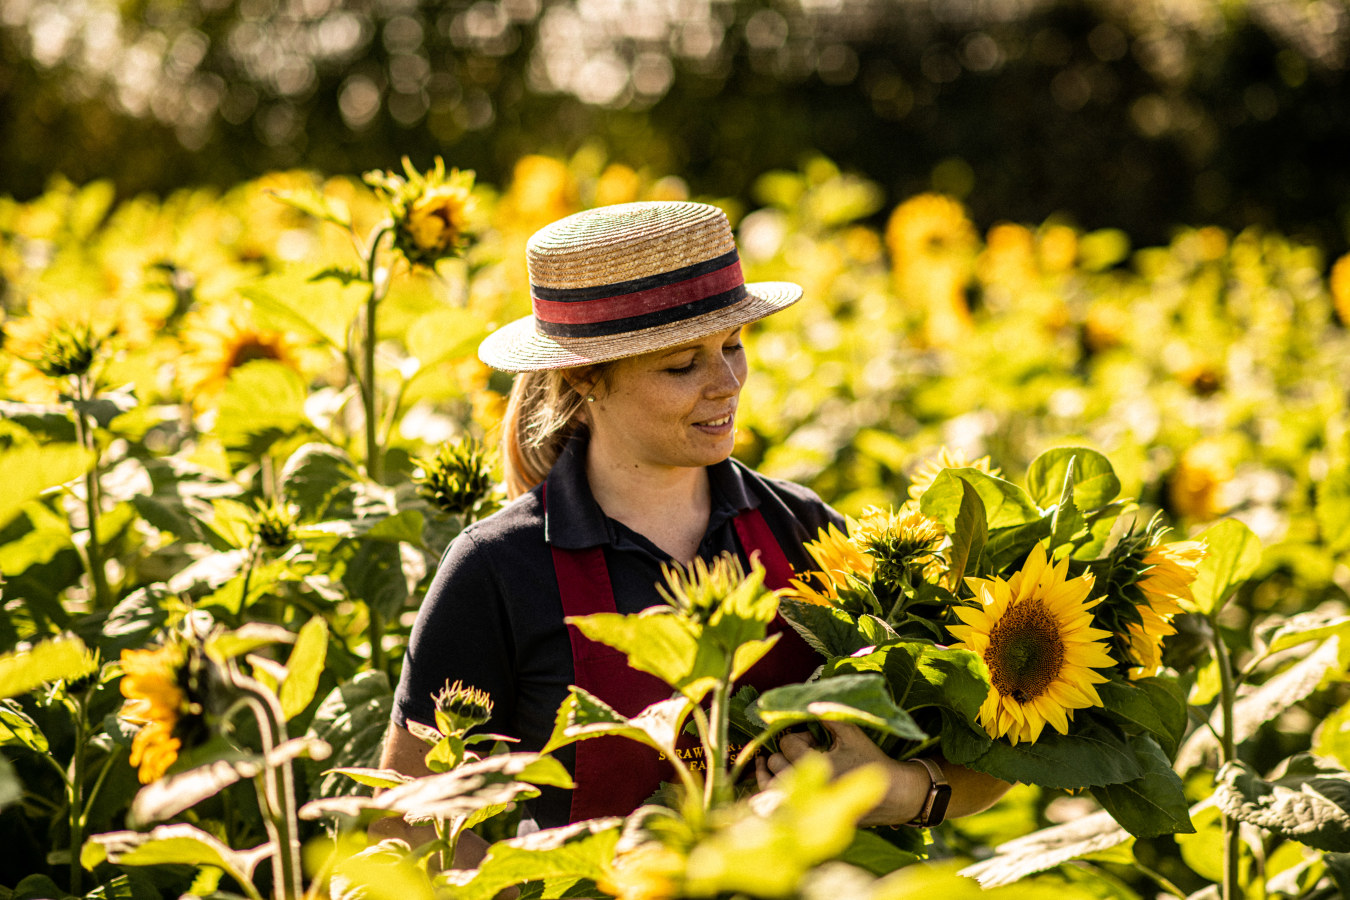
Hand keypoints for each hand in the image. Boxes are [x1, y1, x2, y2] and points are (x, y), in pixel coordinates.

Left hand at [754, 722, 930, 826]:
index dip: (799, 736)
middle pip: (776, 762)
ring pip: (769, 784)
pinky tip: (766, 777)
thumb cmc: (870, 760)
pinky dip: (766, 790)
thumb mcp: (851, 732)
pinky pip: (772, 806)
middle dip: (786, 751)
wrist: (891, 795)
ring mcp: (804, 804)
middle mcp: (806, 786)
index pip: (788, 743)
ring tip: (772, 761)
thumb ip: (827, 715)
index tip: (814, 739)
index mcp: (817, 764)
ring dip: (770, 769)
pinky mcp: (804, 817)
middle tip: (804, 750)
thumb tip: (805, 703)